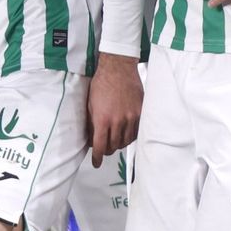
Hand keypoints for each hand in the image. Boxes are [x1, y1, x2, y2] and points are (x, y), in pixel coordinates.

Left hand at [87, 52, 141, 166]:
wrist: (118, 68)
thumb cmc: (102, 83)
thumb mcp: (90, 104)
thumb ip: (92, 123)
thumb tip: (92, 138)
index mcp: (103, 119)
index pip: (100, 146)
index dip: (97, 158)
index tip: (96, 162)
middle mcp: (118, 120)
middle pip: (113, 147)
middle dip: (106, 150)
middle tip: (103, 148)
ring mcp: (131, 117)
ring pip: (125, 142)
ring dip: (118, 144)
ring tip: (114, 140)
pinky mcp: (140, 113)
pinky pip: (136, 132)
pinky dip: (129, 136)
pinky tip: (125, 133)